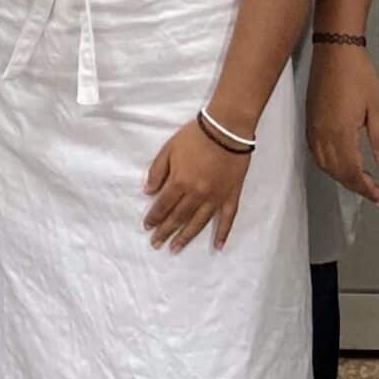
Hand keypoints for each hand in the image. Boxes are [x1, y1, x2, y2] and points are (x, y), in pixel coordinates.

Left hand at [144, 117, 253, 252]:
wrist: (226, 129)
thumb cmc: (195, 136)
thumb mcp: (168, 148)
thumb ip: (157, 171)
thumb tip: (148, 192)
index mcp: (179, 182)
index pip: (163, 205)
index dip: (154, 217)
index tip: (147, 227)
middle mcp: (196, 194)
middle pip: (178, 217)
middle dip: (165, 231)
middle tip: (156, 244)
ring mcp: (215, 198)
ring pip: (198, 223)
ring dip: (186, 237)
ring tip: (176, 248)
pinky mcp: (231, 196)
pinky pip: (227, 219)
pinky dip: (223, 233)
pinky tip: (217, 246)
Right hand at [305, 44, 378, 207]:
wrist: (334, 51)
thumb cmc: (360, 76)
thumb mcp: (378, 108)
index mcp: (341, 134)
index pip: (351, 172)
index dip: (366, 189)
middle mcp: (322, 136)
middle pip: (336, 173)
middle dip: (355, 186)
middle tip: (376, 195)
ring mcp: (312, 129)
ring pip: (324, 165)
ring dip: (342, 178)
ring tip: (361, 182)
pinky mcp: (309, 122)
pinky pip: (316, 154)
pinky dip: (329, 166)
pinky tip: (341, 164)